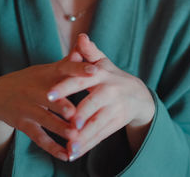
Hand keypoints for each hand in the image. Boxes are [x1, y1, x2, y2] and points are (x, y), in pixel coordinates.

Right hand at [0, 51, 97, 160]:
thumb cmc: (33, 80)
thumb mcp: (48, 69)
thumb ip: (68, 61)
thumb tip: (85, 43)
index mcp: (47, 74)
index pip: (64, 69)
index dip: (79, 70)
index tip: (95, 72)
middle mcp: (36, 90)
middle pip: (53, 97)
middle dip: (65, 105)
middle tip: (80, 112)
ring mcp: (28, 108)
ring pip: (46, 119)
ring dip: (61, 128)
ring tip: (76, 136)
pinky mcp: (23, 124)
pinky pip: (38, 137)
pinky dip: (52, 147)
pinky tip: (66, 156)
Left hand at [47, 34, 154, 160]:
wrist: (139, 95)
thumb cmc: (113, 77)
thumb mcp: (103, 62)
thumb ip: (89, 52)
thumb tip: (80, 37)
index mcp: (101, 75)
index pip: (81, 79)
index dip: (66, 86)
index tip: (49, 95)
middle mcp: (109, 91)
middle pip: (93, 104)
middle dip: (81, 114)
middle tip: (68, 124)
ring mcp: (115, 108)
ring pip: (98, 124)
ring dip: (84, 137)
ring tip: (69, 148)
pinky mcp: (117, 122)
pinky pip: (101, 135)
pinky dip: (88, 145)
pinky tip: (74, 153)